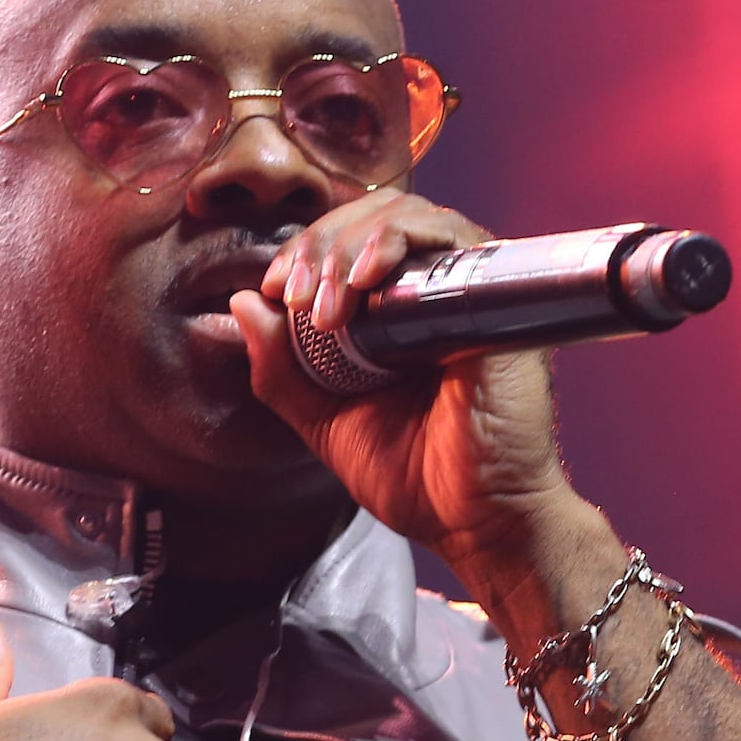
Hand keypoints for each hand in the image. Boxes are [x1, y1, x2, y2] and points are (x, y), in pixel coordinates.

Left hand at [226, 187, 584, 579]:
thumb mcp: (323, 420)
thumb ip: (280, 369)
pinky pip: (450, 236)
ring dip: (349, 247)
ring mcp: (469, 290)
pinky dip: (398, 242)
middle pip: (372, 219)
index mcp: (399, 314)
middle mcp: (437, 292)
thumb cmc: (415, 478)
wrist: (474, 523)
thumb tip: (244, 303)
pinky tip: (364, 278)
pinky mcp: (496, 298)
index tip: (276, 290)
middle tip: (296, 295)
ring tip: (326, 303)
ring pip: (406, 217)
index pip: (348, 244)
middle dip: (319, 247)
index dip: (306, 252)